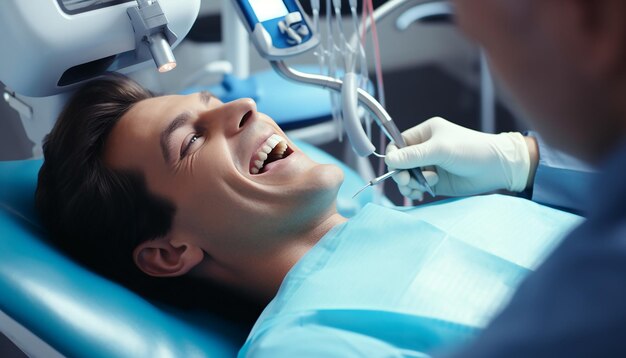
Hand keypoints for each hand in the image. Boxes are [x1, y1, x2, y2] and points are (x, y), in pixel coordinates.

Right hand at [385, 117, 534, 199]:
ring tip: (418, 189)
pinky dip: (414, 191)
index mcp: (425, 133)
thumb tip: (388, 160)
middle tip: (407, 181)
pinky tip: (420, 194)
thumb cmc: (471, 150)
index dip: (394, 156)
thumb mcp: (440, 150)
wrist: (496, 167)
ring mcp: (430, 166)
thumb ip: (413, 156)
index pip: (398, 144)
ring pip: (407, 176)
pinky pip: (417, 187)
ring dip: (408, 184)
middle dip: (401, 173)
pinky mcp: (435, 181)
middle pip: (400, 163)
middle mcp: (425, 149)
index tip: (396, 168)